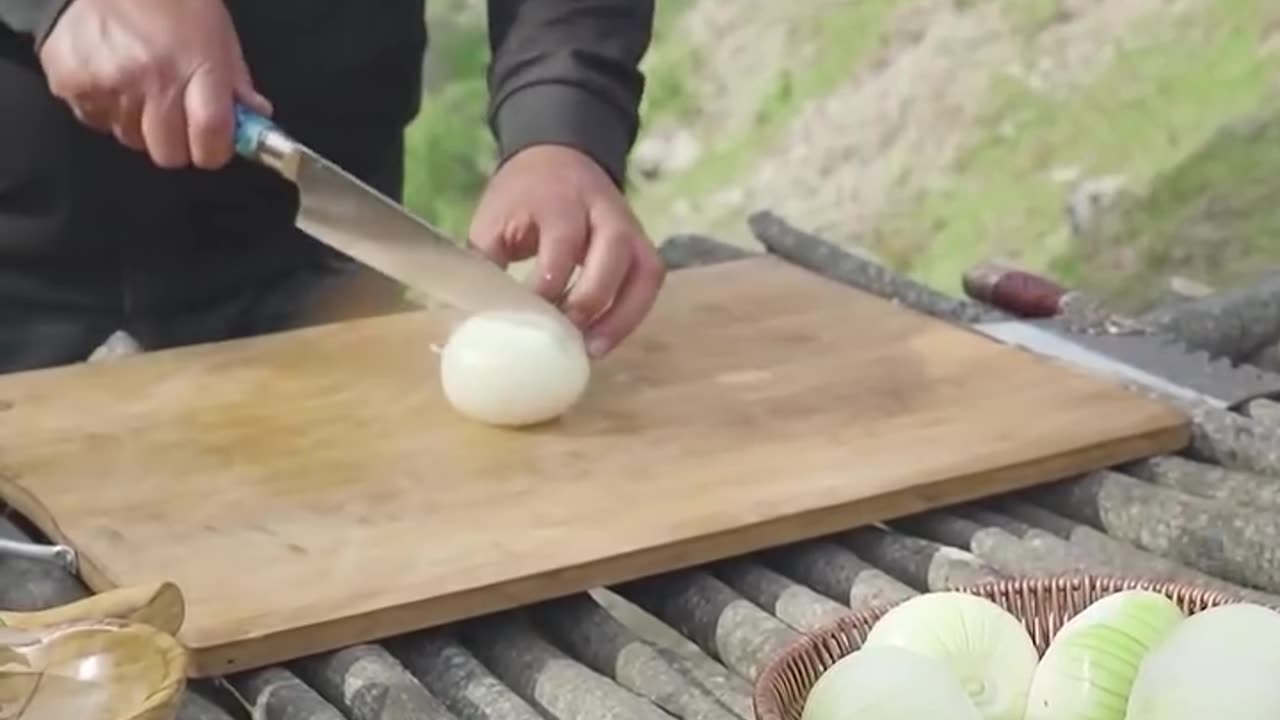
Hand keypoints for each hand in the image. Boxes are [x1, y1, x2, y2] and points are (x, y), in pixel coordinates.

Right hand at [38, 0, 271, 169]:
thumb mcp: (217, 33)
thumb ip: (236, 82)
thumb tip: (255, 119)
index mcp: (197, 68)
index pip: (211, 139)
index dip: (213, 151)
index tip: (212, 145)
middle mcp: (152, 80)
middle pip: (168, 152)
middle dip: (175, 142)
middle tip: (173, 115)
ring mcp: (108, 83)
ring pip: (129, 138)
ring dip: (137, 123)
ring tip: (138, 85)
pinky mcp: (70, 81)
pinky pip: (93, 119)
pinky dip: (102, 106)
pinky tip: (109, 76)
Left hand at [469, 144, 665, 356]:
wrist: (557, 156)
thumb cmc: (519, 197)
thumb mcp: (492, 221)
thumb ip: (486, 265)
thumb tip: (473, 321)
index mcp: (560, 201)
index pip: (563, 246)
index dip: (548, 288)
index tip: (528, 320)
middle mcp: (604, 211)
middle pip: (614, 254)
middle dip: (590, 301)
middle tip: (565, 338)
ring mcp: (630, 226)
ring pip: (644, 271)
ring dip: (623, 316)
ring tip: (594, 350)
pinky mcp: (642, 243)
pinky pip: (650, 280)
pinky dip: (634, 312)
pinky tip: (607, 337)